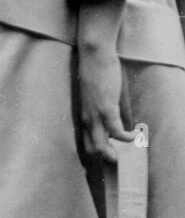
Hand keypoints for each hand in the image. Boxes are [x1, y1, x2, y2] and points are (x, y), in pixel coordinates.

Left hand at [76, 0, 133, 160]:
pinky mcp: (106, 108)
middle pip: (91, 149)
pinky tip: (134, 136)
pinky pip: (116, 131)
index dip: (95, 155)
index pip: (86, 142)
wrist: (93, 54)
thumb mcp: (104, 95)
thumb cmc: (98, 71)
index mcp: (84, 115)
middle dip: (104, 159)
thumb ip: (115, 112)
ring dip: (113, 154)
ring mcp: (95, 114)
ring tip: (125, 155)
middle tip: (117, 164)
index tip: (104, 161)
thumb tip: (126, 126)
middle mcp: (87, 118)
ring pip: (100, 145)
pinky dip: (126, 138)